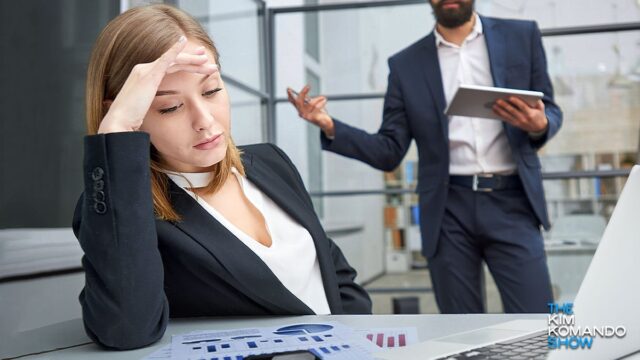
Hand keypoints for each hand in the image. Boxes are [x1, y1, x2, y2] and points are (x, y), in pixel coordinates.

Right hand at [98, 36, 218, 133]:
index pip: (169, 67)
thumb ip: (154, 104)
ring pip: (175, 60)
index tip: (198, 64)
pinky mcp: (149, 74)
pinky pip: (165, 58)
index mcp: (145, 78)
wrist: (119, 122)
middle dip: (192, 59)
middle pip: (174, 61)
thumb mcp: (146, 109)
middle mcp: (144, 70)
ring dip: (193, 60)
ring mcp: (146, 70)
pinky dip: (175, 49)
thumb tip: (165, 111)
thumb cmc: (131, 121)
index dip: (185, 64)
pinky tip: (184, 41)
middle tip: (207, 57)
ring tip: (208, 61)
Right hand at [287, 85, 334, 136]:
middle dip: (303, 93)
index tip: (288, 88)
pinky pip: (317, 107)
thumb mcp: (312, 104)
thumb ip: (307, 99)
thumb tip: (305, 90)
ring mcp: (307, 117)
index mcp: (300, 109)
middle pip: (299, 102)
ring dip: (318, 99)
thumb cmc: (318, 112)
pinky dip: (322, 102)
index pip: (293, 102)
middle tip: (308, 86)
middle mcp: (302, 113)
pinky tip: (324, 101)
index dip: (290, 95)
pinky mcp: (313, 119)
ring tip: (324, 98)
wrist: (325, 123)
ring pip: (311, 104)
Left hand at [492, 96, 547, 133]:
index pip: (522, 107)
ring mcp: (518, 122)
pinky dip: (500, 114)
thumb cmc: (539, 114)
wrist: (539, 128)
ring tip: (493, 105)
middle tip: (497, 100)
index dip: (516, 102)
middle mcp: (523, 119)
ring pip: (507, 116)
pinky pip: (506, 119)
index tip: (510, 97)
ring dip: (500, 110)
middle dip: (504, 105)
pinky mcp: (514, 124)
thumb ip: (537, 101)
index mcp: (530, 113)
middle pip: (512, 111)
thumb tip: (530, 95)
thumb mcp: (541, 107)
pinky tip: (495, 110)